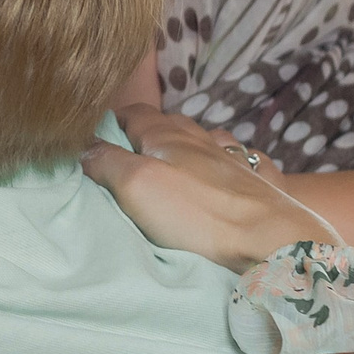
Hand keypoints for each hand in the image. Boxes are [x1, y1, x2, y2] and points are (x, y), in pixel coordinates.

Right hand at [82, 104, 338, 270]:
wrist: (271, 241)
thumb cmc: (198, 214)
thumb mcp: (136, 186)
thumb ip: (106, 162)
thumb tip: (82, 146)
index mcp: (167, 133)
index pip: (131, 112)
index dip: (110, 122)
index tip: (93, 140)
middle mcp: (200, 137)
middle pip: (166, 123)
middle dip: (144, 134)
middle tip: (125, 157)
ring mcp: (232, 157)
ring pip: (202, 139)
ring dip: (184, 147)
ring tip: (170, 167)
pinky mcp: (256, 181)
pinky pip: (234, 161)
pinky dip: (219, 163)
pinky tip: (219, 176)